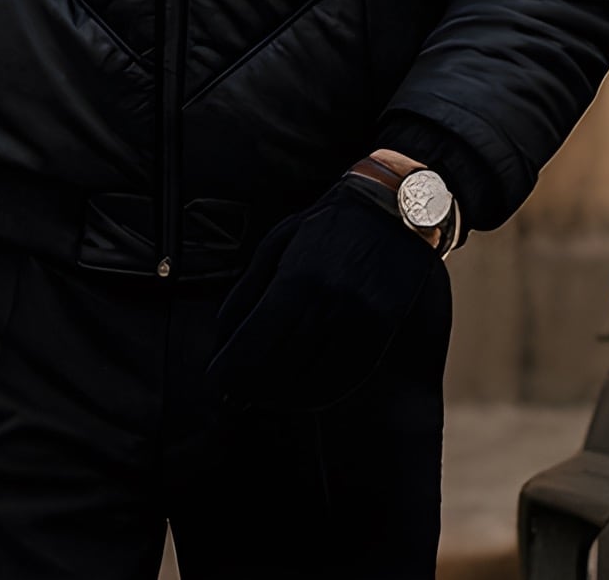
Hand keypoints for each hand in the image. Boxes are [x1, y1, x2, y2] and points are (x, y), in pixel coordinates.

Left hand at [205, 174, 446, 413]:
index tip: (219, 382)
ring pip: (313, 381)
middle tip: (237, 392)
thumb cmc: (327, 226)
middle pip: (279, 369)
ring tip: (267, 393)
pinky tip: (304, 390)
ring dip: (284, 396)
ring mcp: (359, 321)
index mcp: (297, 278)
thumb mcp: (277, 244)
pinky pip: (346, 379)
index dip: (231, 372)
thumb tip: (223, 338)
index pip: (254, 345)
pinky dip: (320, 393)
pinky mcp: (382, 332)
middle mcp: (330, 303)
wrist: (390, 211)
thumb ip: (248, 291)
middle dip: (251, 387)